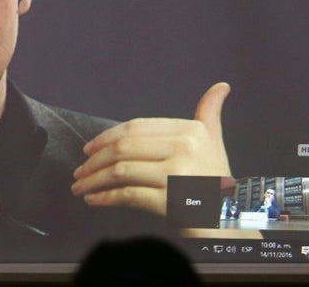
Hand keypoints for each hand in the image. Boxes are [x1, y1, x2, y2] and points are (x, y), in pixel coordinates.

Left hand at [71, 82, 230, 215]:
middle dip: (95, 160)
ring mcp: (178, 175)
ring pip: (121, 171)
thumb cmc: (215, 181)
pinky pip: (128, 195)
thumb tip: (221, 86)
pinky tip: (93, 200)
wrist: (229, 222)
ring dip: (93, 179)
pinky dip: (105, 198)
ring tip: (80, 186)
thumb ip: (209, 113)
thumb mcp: (213, 142)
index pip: (135, 128)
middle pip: (124, 148)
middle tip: (79, 170)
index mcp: (190, 131)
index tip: (89, 149)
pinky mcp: (170, 201)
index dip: (106, 137)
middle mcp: (185, 149)